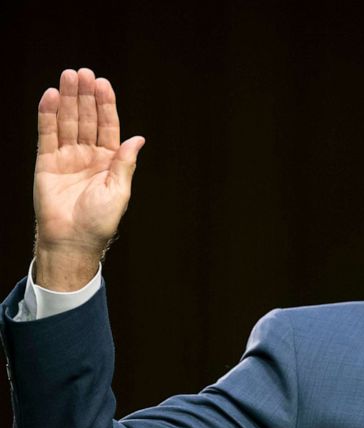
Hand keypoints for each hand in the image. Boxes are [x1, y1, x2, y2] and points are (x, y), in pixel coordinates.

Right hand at [33, 68, 144, 289]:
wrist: (72, 239)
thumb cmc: (99, 220)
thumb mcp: (118, 190)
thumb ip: (125, 163)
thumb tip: (138, 138)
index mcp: (109, 161)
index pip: (107, 126)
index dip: (105, 105)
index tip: (103, 84)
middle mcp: (88, 155)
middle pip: (86, 118)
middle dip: (85, 96)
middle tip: (83, 73)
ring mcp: (66, 157)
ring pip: (66, 122)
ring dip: (67, 99)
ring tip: (68, 76)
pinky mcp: (46, 162)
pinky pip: (47, 134)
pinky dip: (48, 115)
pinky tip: (50, 96)